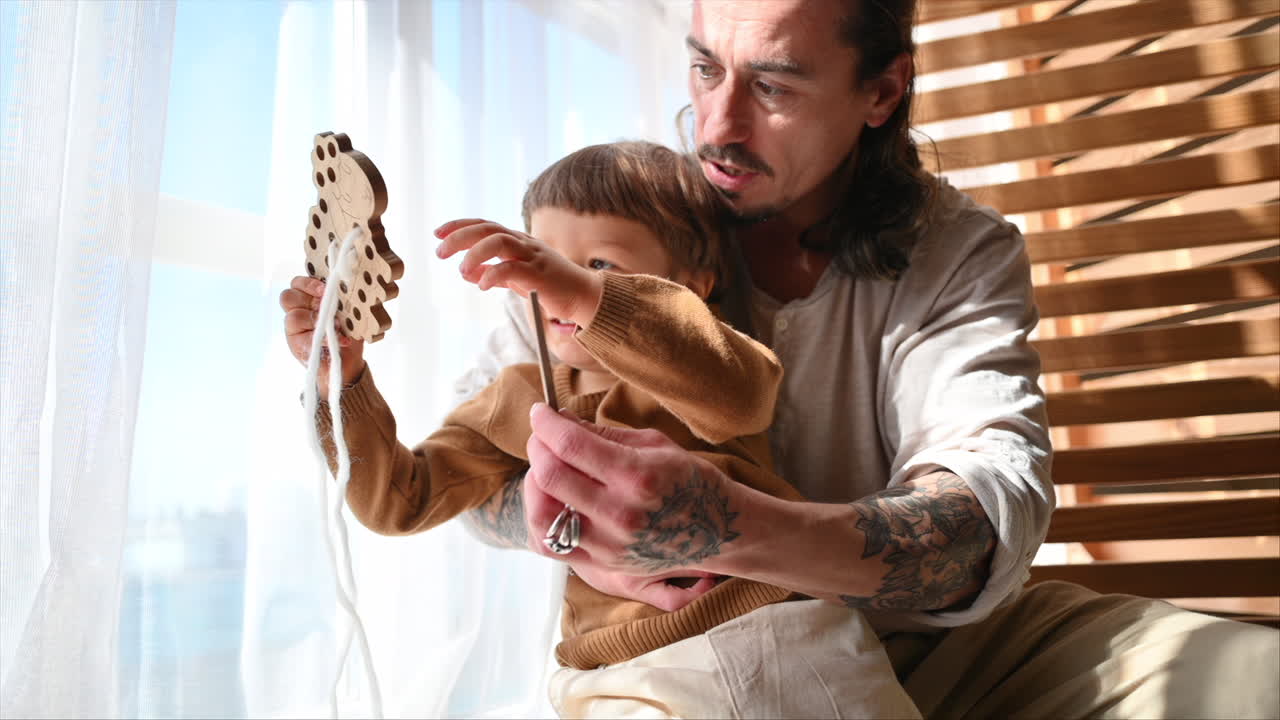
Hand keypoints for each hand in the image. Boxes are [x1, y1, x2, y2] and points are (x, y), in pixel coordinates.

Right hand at [279, 276, 364, 397]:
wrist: (348, 359)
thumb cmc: (347, 331)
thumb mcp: (348, 311)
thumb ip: (342, 299)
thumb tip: (345, 289)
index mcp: (307, 298)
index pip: (297, 284)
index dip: (308, 283)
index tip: (325, 288)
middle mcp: (297, 311)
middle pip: (287, 297)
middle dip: (308, 298)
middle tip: (325, 304)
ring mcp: (294, 330)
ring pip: (292, 318)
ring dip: (315, 319)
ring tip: (337, 325)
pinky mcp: (297, 346)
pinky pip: (303, 340)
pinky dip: (324, 340)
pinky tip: (340, 340)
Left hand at [434, 218, 603, 327]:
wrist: (582, 297)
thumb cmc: (549, 286)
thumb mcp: (515, 277)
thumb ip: (492, 271)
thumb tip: (466, 272)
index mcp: (517, 241)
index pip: (484, 225)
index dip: (460, 226)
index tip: (438, 233)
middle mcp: (524, 244)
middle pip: (488, 229)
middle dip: (460, 236)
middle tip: (440, 251)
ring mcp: (533, 257)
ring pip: (500, 242)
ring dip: (475, 253)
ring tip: (461, 269)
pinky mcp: (540, 275)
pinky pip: (512, 269)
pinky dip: (493, 275)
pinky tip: (481, 285)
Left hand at [523, 404, 744, 577]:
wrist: (719, 532)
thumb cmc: (690, 481)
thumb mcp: (654, 444)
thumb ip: (603, 433)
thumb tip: (560, 419)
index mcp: (636, 475)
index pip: (570, 444)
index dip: (545, 422)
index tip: (540, 411)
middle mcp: (620, 513)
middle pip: (551, 475)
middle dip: (537, 445)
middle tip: (542, 435)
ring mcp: (609, 544)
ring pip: (542, 513)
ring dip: (535, 483)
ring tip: (545, 467)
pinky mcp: (603, 566)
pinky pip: (552, 544)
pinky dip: (542, 517)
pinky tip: (551, 499)